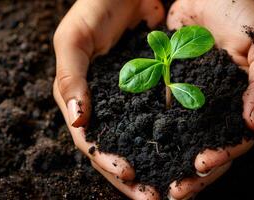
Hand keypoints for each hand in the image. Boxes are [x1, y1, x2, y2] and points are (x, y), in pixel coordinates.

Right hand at [53, 0, 165, 198]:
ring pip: (138, 141)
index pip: (89, 141)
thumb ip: (71, 79)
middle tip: (154, 198)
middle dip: (131, 178)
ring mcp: (127, 101)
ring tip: (171, 187)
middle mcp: (102, 106)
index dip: (107, 161)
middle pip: (115, 150)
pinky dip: (168, 140)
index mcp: (79, 100)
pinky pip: (158, 120)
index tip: (130, 174)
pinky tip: (182, 155)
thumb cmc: (94, 9)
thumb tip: (81, 121)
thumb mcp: (73, 40)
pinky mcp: (149, 91)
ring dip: (153, 165)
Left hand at [166, 0, 253, 198]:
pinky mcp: (173, 92)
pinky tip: (144, 153)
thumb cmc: (239, 10)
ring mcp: (196, 102)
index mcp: (247, 101)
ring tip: (158, 184)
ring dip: (174, 164)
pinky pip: (165, 120)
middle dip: (196, 174)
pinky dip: (158, 138)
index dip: (223, 155)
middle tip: (175, 191)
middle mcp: (221, 108)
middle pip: (211, 148)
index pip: (238, 139)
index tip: (201, 165)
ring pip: (186, 141)